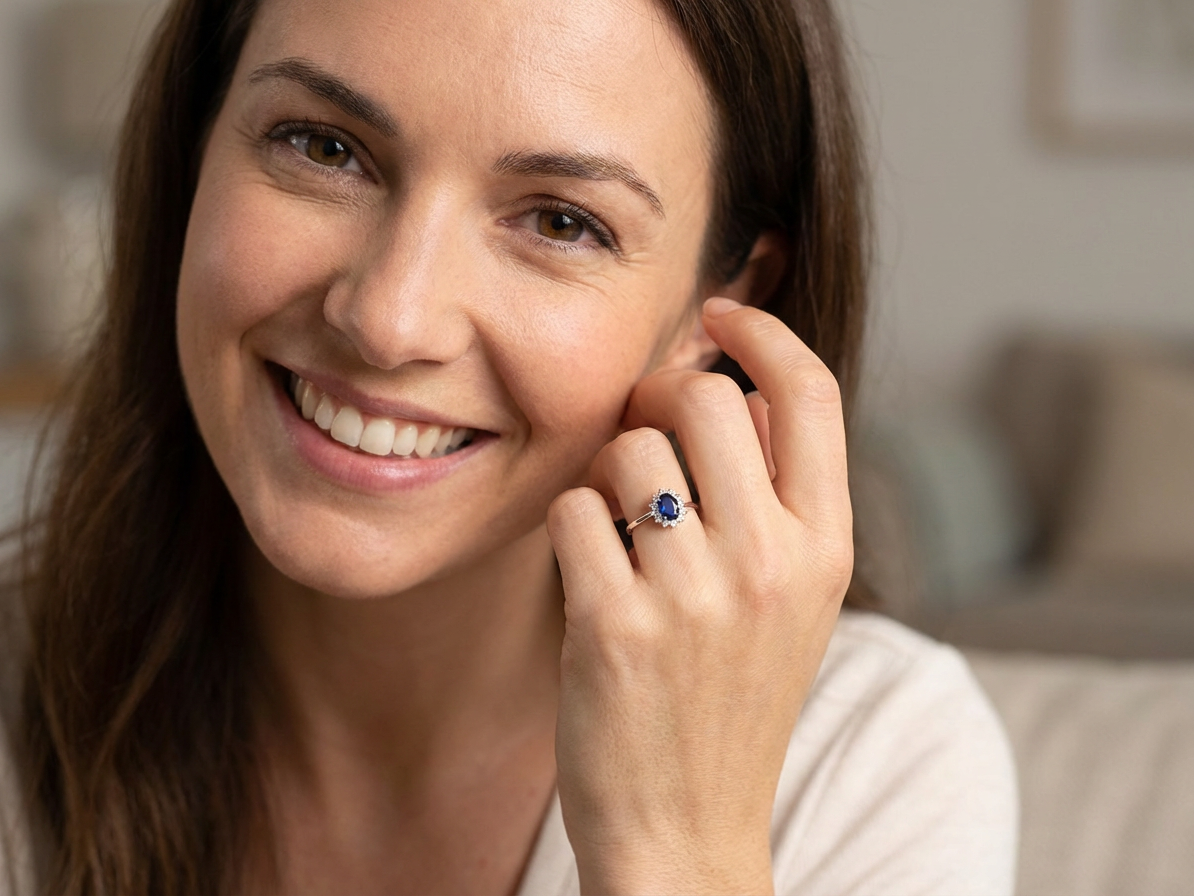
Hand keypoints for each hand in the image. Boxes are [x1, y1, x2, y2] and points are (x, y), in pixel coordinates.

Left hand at [546, 298, 854, 894]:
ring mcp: (695, 595)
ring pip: (628, 446)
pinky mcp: (616, 625)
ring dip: (609, 476)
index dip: (761, 332)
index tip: (720, 316)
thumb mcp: (792, 598)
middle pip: (704, 396)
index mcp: (826, 546)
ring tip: (622, 534)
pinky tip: (590, 575)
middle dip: (660, 400)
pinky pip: (572, 510)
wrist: (688, 829)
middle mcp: (772, 561)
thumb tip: (731, 380)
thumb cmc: (732, 699)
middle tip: (645, 436)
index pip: (809, 390)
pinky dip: (571, 530)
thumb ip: (775, 491)